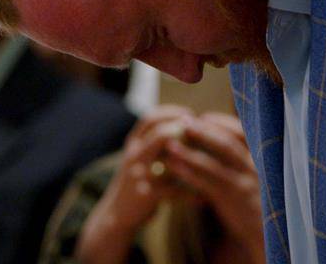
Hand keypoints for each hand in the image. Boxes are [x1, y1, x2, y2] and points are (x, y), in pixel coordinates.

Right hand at [76, 106, 191, 263]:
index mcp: (133, 144)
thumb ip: (156, 141)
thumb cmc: (137, 181)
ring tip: (208, 160)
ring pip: (167, 161)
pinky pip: (174, 192)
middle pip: (157, 134)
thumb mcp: (141, 156)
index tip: (189, 114)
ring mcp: (139, 176)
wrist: (116, 213)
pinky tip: (204, 197)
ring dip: (190, 158)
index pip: (149, 118)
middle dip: (182, 130)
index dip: (171, 112)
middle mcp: (134, 156)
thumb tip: (186, 123)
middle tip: (200, 131)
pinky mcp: (147, 196)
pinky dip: (190, 195)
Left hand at [163, 113, 264, 263]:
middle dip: (203, 131)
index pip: (242, 133)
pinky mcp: (232, 200)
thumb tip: (214, 141)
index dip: (222, 122)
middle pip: (226, 143)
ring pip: (213, 163)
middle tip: (183, 120)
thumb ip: (238, 161)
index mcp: (260, 159)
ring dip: (189, 152)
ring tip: (170, 144)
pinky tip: (174, 167)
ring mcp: (243, 184)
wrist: (266, 234)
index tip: (204, 117)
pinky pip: (206, 183)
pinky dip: (189, 173)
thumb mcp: (253, 178)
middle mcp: (254, 168)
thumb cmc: (257, 204)